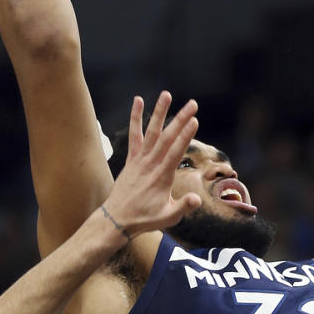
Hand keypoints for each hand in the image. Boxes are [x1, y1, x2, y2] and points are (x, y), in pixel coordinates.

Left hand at [103, 93, 201, 236]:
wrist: (116, 218)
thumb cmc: (144, 219)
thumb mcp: (167, 218)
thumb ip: (183, 207)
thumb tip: (197, 200)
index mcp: (162, 177)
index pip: (175, 152)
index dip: (185, 136)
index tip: (194, 120)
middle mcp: (150, 164)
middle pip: (167, 138)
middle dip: (180, 119)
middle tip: (193, 104)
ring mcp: (140, 159)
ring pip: (151, 132)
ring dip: (159, 113)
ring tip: (167, 94)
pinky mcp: (132, 158)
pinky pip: (134, 135)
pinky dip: (135, 118)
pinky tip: (138, 101)